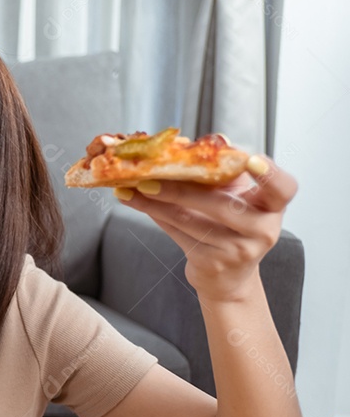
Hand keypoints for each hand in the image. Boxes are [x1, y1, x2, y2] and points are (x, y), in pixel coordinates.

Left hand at [114, 156, 297, 301]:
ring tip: (133, 186)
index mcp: (272, 205)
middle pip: (222, 205)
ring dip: (157, 202)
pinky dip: (154, 214)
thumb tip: (205, 141)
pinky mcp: (213, 262)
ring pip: (191, 221)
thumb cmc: (230, 224)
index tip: (252, 160)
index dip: (271, 174)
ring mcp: (239, 250)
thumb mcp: (234, 195)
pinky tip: (134, 201)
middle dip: (181, 190)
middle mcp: (262, 229)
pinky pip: (177, 233)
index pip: (283, 188)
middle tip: (150, 175)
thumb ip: (221, 170)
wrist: (227, 275)